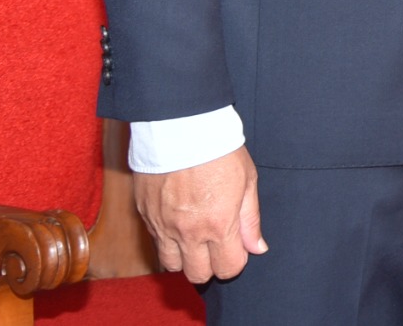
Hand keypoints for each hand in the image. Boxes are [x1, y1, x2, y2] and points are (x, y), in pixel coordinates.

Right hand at [134, 146, 263, 282]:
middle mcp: (188, 232)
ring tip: (196, 237)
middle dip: (210, 266)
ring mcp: (163, 226)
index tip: (237, 247)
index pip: (228, 268)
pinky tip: (179, 224)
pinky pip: (155, 244)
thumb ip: (250, 219)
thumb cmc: (219, 150)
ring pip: (172, 265)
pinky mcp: (145, 216)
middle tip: (216, 246)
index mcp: (218, 224)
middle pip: (197, 275)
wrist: (180, 127)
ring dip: (186, 257)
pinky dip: (168, 242)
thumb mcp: (247, 181)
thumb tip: (257, 248)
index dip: (235, 261)